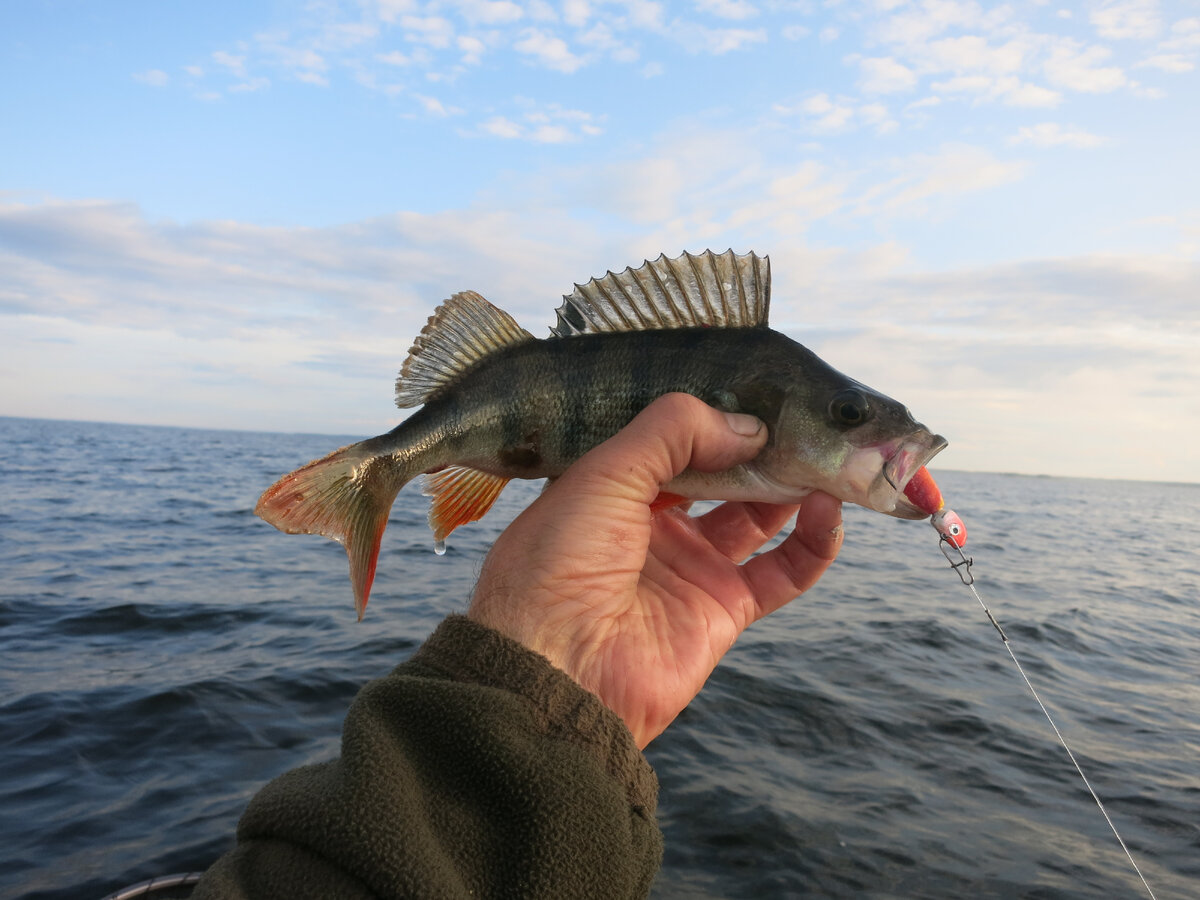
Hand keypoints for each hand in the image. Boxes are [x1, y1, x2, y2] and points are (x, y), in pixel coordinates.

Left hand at [467, 393, 843, 747]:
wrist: (556, 671)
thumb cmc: (560, 562)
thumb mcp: (605, 473)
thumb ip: (674, 432)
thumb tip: (748, 426)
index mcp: (611, 487)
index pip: (673, 440)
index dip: (713, 417)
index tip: (758, 391)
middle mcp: (651, 524)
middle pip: (720, 475)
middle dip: (759, 448)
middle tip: (801, 418)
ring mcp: (689, 567)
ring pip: (756, 516)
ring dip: (792, 486)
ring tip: (823, 453)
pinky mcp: (722, 611)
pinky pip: (782, 571)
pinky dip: (813, 542)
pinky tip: (828, 510)